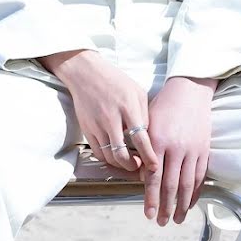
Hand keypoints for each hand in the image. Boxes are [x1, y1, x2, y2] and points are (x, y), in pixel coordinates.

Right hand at [38, 49, 161, 177]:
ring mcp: (96, 125)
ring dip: (121, 164)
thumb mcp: (137, 92)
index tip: (155, 167)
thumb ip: (144, 114)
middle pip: (122, 154)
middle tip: (139, 166)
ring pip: (109, 157)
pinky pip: (98, 152)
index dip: (149, 157)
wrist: (86, 73)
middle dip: (133, 166)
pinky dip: (108, 159)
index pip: (141, 139)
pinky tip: (115, 156)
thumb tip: (148, 137)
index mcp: (127, 108)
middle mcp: (111, 118)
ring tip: (129, 161)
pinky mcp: (86, 129)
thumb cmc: (115, 81)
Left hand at [137, 75, 215, 226]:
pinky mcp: (204, 150)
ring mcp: (192, 150)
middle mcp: (176, 148)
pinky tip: (189, 203)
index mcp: (158, 141)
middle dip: (165, 207)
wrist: (189, 91)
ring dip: (181, 205)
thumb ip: (146, 151)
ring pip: (187, 184)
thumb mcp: (148, 124)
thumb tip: (143, 177)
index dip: (150, 198)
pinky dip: (195, 192)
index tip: (148, 213)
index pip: (153, 177)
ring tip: (176, 219)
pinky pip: (200, 176)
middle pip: (170, 185)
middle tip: (160, 222)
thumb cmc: (164, 106)